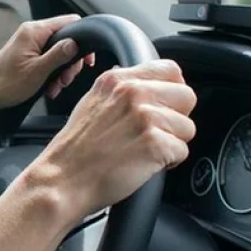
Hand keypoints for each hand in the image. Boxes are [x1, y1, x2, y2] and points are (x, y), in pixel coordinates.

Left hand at [0, 14, 97, 110]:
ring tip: (56, 86)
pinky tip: (49, 87)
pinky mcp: (27, 53)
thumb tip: (75, 43)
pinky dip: (52, 72)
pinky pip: (48, 58)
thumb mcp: (38, 71)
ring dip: (61, 71)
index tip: (86, 59)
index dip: (82, 39)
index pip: (69, 22)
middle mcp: (32, 32)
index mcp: (34, 31)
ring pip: (58, 51)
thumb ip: (59, 54)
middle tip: (66, 79)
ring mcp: (29, 42)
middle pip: (65, 39)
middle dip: (70, 61)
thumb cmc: (7, 84)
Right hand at [33, 60, 196, 219]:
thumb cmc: (76, 149)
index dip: (173, 92)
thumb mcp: (93, 101)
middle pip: (187, 97)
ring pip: (188, 127)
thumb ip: (121, 90)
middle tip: (156, 133)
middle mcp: (133, 93)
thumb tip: (147, 85)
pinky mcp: (154, 144)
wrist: (63, 180)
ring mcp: (145, 118)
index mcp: (119, 80)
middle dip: (177, 119)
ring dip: (173, 143)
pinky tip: (146, 164)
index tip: (165, 107)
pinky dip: (169, 163)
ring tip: (147, 151)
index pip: (171, 70)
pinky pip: (182, 151)